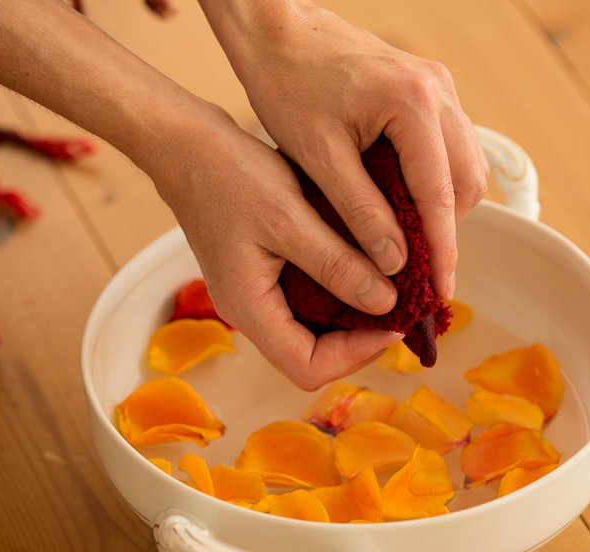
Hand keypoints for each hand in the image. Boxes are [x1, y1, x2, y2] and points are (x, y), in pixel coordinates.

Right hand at [149, 102, 403, 389]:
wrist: (188, 146)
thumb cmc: (231, 176)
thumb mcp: (290, 217)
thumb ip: (336, 264)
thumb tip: (384, 304)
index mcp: (248, 308)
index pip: (307, 367)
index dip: (357, 355)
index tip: (395, 323)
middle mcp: (248, 312)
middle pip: (310, 358)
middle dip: (359, 341)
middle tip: (400, 310)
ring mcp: (253, 296)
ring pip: (309, 333)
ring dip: (350, 320)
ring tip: (389, 292)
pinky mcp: (260, 277)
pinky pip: (304, 304)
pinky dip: (336, 296)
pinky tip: (362, 271)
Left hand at [200, 0, 489, 299]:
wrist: (278, 32)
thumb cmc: (288, 84)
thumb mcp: (319, 158)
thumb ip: (360, 212)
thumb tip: (394, 263)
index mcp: (413, 105)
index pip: (441, 195)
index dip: (443, 250)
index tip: (441, 290)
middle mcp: (438, 91)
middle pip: (467, 182)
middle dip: (447, 230)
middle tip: (421, 271)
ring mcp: (438, 86)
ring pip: (465, 164)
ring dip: (445, 206)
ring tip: (412, 243)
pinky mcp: (430, 88)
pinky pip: (450, 145)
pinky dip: (437, 180)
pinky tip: (407, 203)